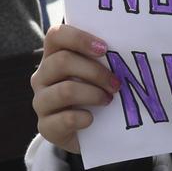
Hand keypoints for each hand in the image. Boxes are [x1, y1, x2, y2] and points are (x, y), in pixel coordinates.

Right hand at [30, 23, 120, 154]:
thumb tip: (131, 47)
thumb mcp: (97, 75)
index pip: (56, 35)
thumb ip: (104, 60)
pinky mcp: (45, 126)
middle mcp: (42, 76)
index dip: (79, 38)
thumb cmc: (95, 95)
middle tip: (116, 84)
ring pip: (66, 90)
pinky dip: (84, 118)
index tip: (105, 49)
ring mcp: (41, 102)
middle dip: (95, 72)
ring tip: (108, 100)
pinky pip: (66, 119)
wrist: (86, 135)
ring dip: (93, 94)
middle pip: (63, 62)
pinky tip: (92, 119)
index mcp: (53, 56)